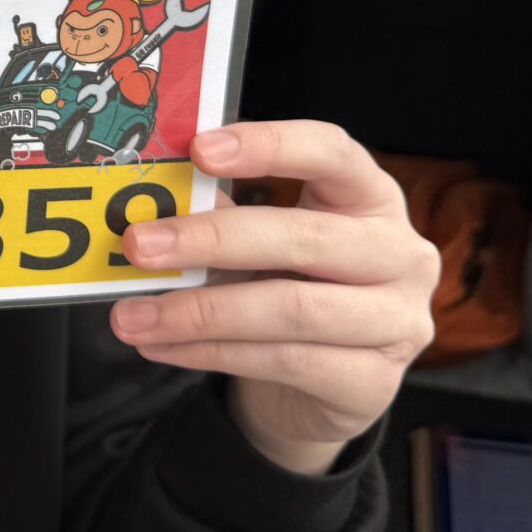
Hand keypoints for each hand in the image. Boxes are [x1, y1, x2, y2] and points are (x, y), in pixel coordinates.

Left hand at [108, 120, 439, 473]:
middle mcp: (400, 254)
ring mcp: (397, 321)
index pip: (333, 153)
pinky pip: (283, 361)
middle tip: (139, 245)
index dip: (271, 145)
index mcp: (372, 197)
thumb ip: (216, 214)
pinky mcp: (375, 382)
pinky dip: (211, 353)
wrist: (321, 387)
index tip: (199, 150)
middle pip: (304, 237)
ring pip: (290, 309)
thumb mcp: (258, 244)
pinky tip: (162, 347)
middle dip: (211, 240)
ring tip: (131, 316)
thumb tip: (147, 199)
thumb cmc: (287, 287)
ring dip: (198, 312)